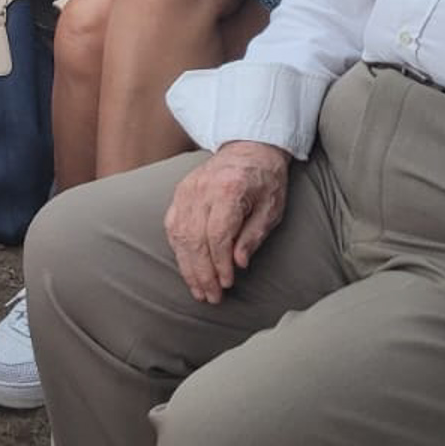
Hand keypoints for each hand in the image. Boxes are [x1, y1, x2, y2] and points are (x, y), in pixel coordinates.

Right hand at [164, 141, 291, 302]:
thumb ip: (253, 236)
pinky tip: (186, 266)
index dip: (221, 264)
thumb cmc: (265, 180)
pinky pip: (172, 225)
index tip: (227, 284)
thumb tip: (238, 264)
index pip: (218, 235)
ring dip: (187, 266)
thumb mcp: (271, 208)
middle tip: (211, 297)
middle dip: (202, 273)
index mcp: (229, 190)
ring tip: (197, 289)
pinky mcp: (180, 192)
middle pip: (195, 238)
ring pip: (180, 234)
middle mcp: (202, 189)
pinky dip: (178, 248)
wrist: (249, 148)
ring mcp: (188, 189)